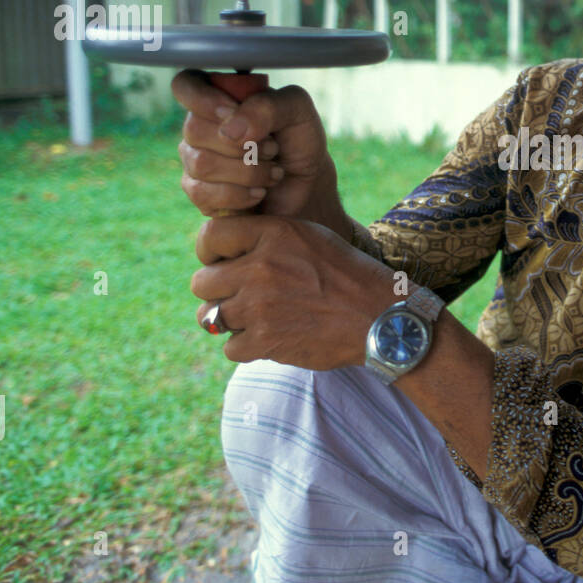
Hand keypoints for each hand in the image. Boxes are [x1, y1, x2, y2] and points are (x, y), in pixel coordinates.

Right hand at [171, 70, 350, 236]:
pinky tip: (259, 192)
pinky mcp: (199, 193)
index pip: (185, 85)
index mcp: (219, 96)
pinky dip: (240, 195)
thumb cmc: (299, 141)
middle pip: (194, 129)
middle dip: (244, 144)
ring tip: (273, 172)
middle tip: (273, 148)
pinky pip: (202, 194)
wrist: (308, 186)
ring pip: (201, 164)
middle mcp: (200, 126)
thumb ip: (267, 107)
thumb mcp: (297, 111)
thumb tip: (229, 130)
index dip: (203, 99)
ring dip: (248, 171)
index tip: (233, 111)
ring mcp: (195, 160)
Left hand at [191, 215, 403, 367]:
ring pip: (211, 317)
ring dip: (229, 322)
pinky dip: (246, 347)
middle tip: (240, 297)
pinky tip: (269, 339)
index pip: (210, 237)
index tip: (219, 263)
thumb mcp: (310, 237)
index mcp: (273, 234)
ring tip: (255, 320)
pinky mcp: (265, 341)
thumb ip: (266, 238)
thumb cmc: (347, 275)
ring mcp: (260, 306)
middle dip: (216, 291)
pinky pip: (230, 348)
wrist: (380, 318)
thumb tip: (223, 252)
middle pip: (201, 282)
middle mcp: (261, 267)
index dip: (209, 252)